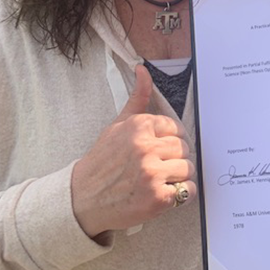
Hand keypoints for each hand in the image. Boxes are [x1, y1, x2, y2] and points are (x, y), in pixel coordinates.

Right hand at [71, 65, 195, 237]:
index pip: (176, 128)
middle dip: (175, 158)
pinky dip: (180, 194)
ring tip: (160, 180)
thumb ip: (137, 98)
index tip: (159, 150)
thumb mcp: (117, 125)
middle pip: (184, 148)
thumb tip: (142, 69)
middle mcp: (146, 147)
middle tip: (159, 167)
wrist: (81, 200)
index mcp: (139, 126)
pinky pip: (187, 191)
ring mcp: (152, 173)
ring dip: (179, 176)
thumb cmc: (102, 161)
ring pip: (189, 168)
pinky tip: (164, 193)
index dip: (170, 141)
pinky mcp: (157, 198)